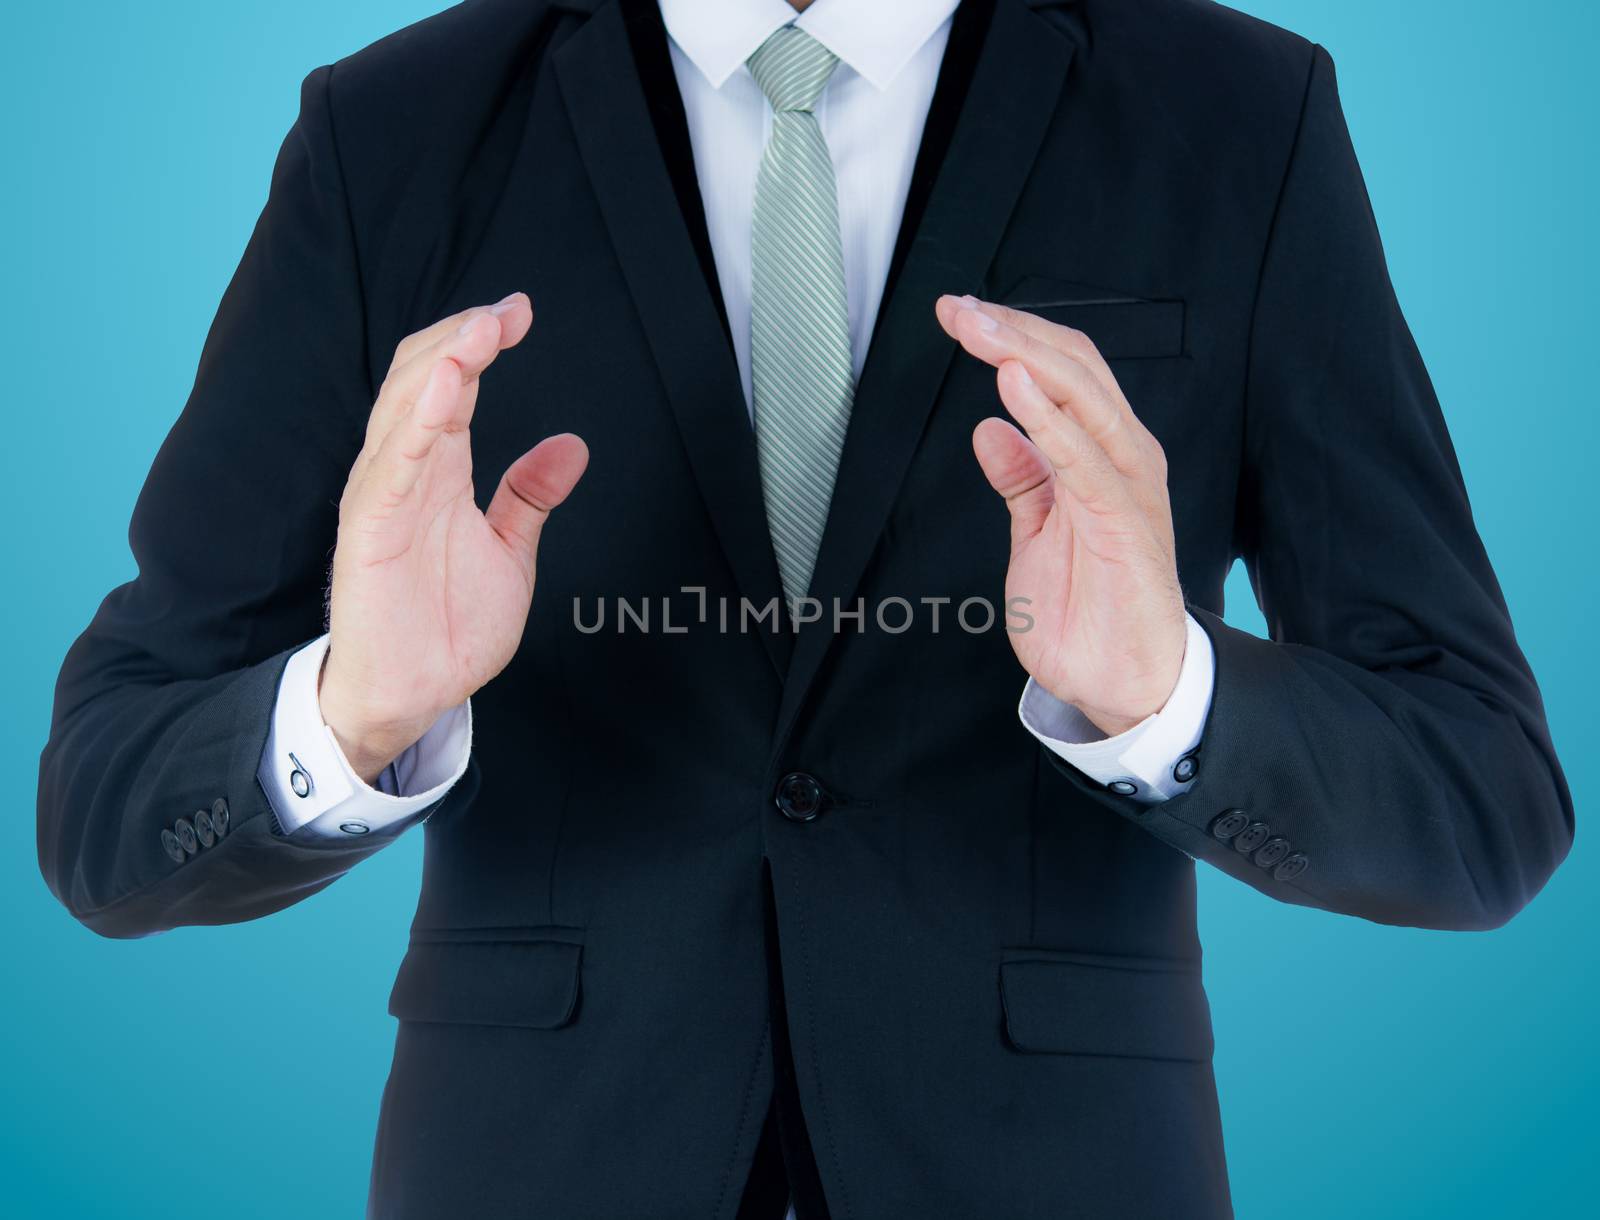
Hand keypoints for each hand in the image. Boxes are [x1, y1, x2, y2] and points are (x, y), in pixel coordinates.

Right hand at [321, 293, 588, 782]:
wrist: (413, 693)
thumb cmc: (448, 625)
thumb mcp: (510, 552)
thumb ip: (531, 496)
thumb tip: (572, 446)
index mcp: (437, 470)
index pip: (453, 386)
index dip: (480, 345)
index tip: (519, 313)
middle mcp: (405, 471)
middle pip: (423, 380)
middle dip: (463, 339)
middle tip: (506, 312)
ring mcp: (383, 497)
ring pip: (403, 411)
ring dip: (442, 365)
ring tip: (480, 331)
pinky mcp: (369, 530)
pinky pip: (390, 467)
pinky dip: (415, 424)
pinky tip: (443, 393)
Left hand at [935, 294, 1185, 736]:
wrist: (1127, 679)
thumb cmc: (1089, 608)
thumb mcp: (1037, 532)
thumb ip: (1022, 479)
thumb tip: (989, 429)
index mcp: (1101, 452)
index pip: (1060, 371)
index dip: (1011, 336)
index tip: (959, 315)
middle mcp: (1121, 455)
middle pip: (1071, 368)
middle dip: (1010, 331)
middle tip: (957, 309)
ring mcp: (1128, 483)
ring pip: (1080, 396)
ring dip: (1024, 356)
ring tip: (977, 328)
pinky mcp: (1125, 520)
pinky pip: (1083, 456)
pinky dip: (1049, 417)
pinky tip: (1014, 388)